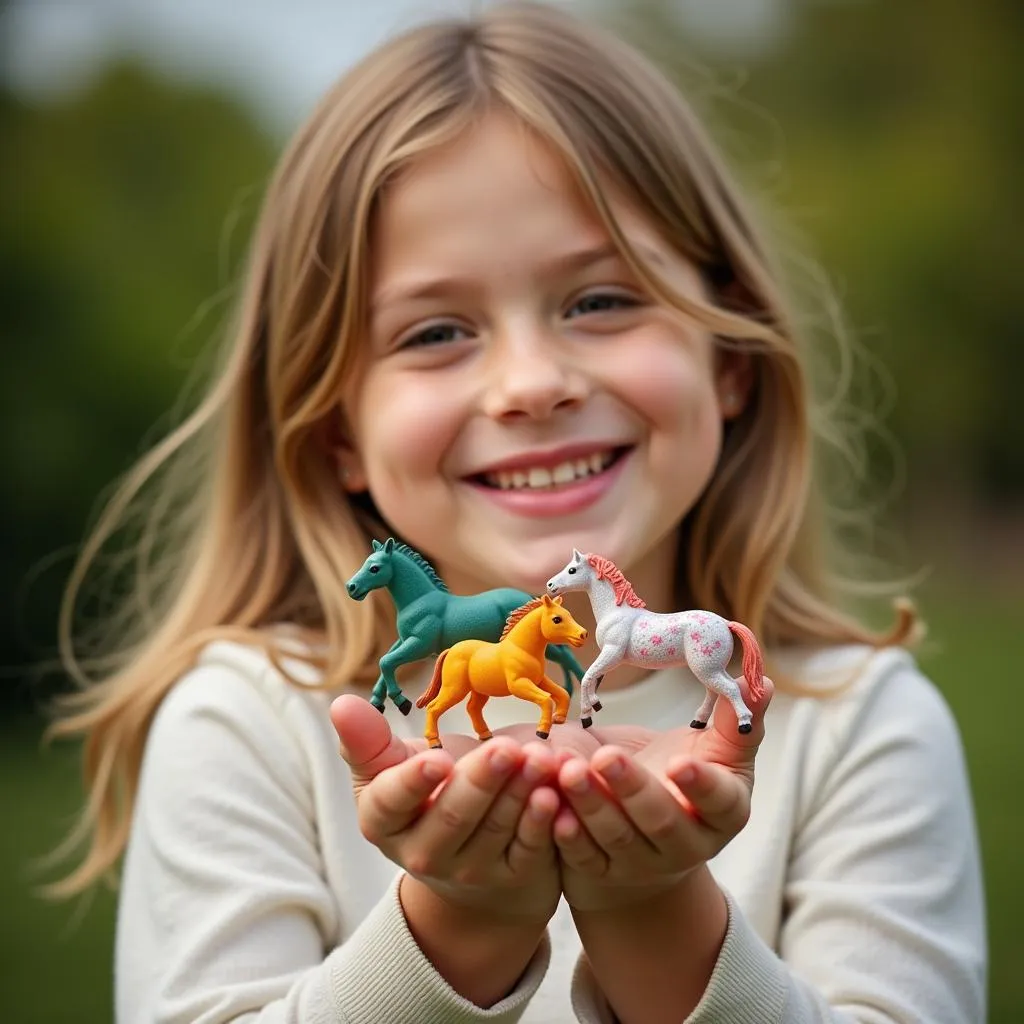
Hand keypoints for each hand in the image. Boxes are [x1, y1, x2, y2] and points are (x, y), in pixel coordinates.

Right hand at [330, 694, 562, 922]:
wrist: (468, 862)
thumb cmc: (425, 797)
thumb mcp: (390, 772)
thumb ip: (369, 742)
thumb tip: (340, 703)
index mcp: (383, 822)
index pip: (391, 803)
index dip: (414, 783)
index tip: (437, 760)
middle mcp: (423, 854)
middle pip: (453, 817)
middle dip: (481, 781)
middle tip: (507, 748)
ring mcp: (470, 871)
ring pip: (496, 829)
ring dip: (520, 792)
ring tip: (540, 757)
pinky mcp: (514, 876)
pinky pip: (530, 848)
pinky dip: (543, 821)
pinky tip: (553, 793)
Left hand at [552, 677, 773, 911]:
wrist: (645, 834)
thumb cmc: (682, 775)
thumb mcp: (714, 750)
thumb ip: (734, 719)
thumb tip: (760, 679)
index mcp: (723, 812)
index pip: (720, 802)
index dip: (702, 786)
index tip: (680, 763)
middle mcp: (687, 844)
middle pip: (661, 821)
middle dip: (632, 789)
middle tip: (605, 757)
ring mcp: (643, 862)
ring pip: (615, 836)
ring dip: (589, 803)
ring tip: (565, 768)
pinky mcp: (602, 871)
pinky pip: (582, 856)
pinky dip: (564, 834)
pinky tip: (546, 803)